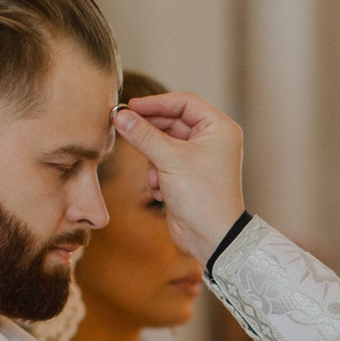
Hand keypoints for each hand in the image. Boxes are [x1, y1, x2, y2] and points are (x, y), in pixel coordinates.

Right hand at [113, 92, 245, 261]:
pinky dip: (157, 175)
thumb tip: (120, 116)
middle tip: (124, 130)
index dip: (156, 103)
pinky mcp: (188, 175)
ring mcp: (200, 158)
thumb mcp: (170, 160)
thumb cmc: (202, 196)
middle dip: (150, 134)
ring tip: (156, 179)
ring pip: (164, 144)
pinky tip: (159, 191)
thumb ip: (143, 135)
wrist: (212, 238)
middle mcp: (212, 140)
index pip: (184, 102)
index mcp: (219, 128)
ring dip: (153, 161)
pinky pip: (164, 163)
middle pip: (172, 123)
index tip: (131, 107)